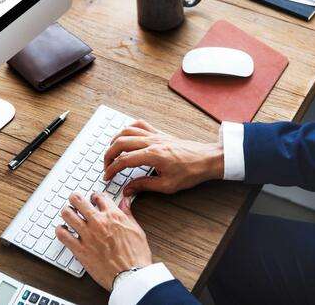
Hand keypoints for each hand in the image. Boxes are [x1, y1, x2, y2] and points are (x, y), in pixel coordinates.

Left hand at [56, 192, 151, 290]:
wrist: (131, 276)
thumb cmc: (136, 256)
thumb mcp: (136, 230)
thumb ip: (128, 214)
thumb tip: (124, 202)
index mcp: (113, 216)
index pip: (98, 196)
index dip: (94, 196)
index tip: (93, 199)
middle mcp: (98, 222)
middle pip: (78, 200)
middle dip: (75, 199)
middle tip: (76, 202)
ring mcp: (87, 235)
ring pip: (67, 214)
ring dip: (67, 212)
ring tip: (69, 215)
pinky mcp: (80, 250)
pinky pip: (63, 235)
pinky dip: (60, 231)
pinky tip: (63, 231)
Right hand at [104, 120, 223, 195]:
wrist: (207, 159)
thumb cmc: (191, 172)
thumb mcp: (167, 185)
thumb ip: (144, 185)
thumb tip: (128, 189)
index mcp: (153, 155)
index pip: (124, 160)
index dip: (112, 169)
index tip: (107, 177)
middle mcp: (152, 142)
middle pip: (120, 143)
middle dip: (109, 155)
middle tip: (106, 166)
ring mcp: (156, 135)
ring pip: (127, 131)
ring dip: (115, 141)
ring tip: (112, 152)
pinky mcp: (160, 133)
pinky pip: (140, 124)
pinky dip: (129, 128)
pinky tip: (126, 136)